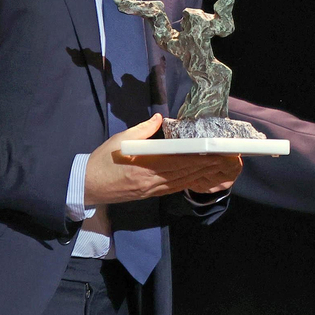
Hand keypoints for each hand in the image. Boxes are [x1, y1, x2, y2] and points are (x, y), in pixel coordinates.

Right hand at [84, 114, 243, 204]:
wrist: (88, 186)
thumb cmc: (102, 160)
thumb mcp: (119, 140)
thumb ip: (142, 130)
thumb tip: (158, 119)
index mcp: (145, 165)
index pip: (178, 161)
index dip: (198, 157)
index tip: (214, 151)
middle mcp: (152, 180)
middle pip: (185, 173)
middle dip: (207, 165)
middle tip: (226, 158)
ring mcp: (152, 190)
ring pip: (183, 182)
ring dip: (202, 174)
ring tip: (219, 166)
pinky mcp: (151, 195)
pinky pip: (174, 188)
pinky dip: (189, 182)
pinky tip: (200, 176)